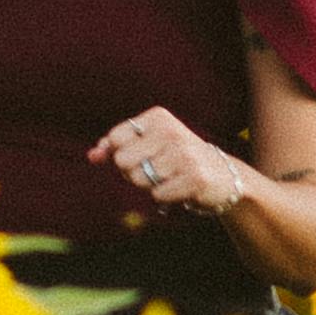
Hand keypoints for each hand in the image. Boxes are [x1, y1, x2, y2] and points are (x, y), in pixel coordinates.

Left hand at [93, 108, 237, 219]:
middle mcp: (171, 131)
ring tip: (171, 177)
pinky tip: (181, 188)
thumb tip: (92, 156)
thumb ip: (115, 147)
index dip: (121, 155)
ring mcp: (184, 154)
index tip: (141, 155)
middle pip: (123, 162)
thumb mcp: (146, 144)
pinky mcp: (195, 177)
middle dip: (134, 173)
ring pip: (139, 180)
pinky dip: (165, 197)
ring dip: (150, 185)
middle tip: (157, 170)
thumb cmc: (175, 159)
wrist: (223, 175)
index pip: (115, 139)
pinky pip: (157, 195)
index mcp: (158, 117)